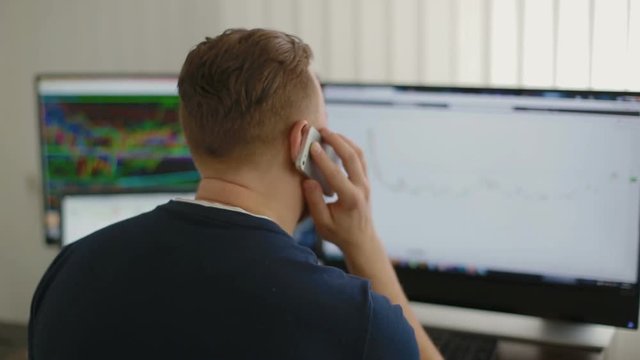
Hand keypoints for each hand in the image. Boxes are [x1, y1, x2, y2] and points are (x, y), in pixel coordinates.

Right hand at [302, 128, 376, 252]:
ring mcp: (366, 183)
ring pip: (358, 154)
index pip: (336, 175)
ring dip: (344, 141)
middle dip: (336, 141)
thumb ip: (315, 202)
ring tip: (329, 132)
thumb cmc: (339, 233)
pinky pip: (360, 158)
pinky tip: (338, 142)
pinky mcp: (365, 180)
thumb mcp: (322, 223)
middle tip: (321, 130)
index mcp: (350, 199)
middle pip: (352, 157)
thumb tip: (308, 181)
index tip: (312, 146)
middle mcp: (361, 188)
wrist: (361, 239)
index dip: (323, 159)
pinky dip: (350, 147)